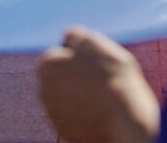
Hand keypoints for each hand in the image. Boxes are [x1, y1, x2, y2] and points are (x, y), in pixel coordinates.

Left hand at [38, 27, 158, 142]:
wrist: (124, 116)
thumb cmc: (111, 75)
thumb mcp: (95, 42)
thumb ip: (76, 35)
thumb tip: (67, 35)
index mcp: (47, 64)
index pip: (59, 53)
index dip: (77, 54)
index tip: (94, 60)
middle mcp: (43, 90)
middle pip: (60, 76)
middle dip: (75, 75)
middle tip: (100, 76)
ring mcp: (53, 113)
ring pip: (67, 97)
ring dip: (79, 94)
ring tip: (103, 94)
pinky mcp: (65, 130)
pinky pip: (74, 116)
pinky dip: (84, 113)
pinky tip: (101, 110)